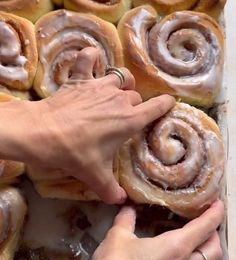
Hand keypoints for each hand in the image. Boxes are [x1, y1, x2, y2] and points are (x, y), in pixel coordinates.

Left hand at [26, 47, 174, 203]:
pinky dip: (91, 57)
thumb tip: (122, 202)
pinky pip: (88, 59)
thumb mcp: (95, 176)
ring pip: (121, 77)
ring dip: (121, 84)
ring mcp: (100, 85)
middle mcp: (119, 99)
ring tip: (114, 93)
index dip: (166, 105)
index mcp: (130, 120)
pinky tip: (92, 58)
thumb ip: (112, 191)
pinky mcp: (80, 79)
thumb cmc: (74, 153)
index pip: (158, 106)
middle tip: (125, 119)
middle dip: (135, 105)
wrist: (43, 133)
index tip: (168, 105)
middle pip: (137, 97)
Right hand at [40, 200, 223, 259]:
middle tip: (204, 226)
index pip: (204, 226)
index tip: (217, 204)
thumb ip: (126, 219)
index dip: (214, 213)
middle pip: (214, 251)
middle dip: (214, 236)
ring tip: (199, 255)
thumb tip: (128, 206)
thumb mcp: (117, 236)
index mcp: (176, 246)